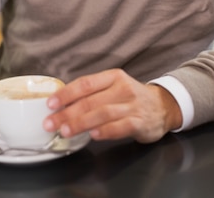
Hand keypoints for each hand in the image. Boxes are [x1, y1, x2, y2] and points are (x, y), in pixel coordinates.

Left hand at [44, 68, 182, 143]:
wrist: (163, 106)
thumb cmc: (131, 97)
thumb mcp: (114, 87)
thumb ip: (93, 93)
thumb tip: (63, 103)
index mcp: (113, 77)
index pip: (86, 83)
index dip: (67, 93)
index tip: (50, 103)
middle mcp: (122, 88)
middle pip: (91, 100)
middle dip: (68, 112)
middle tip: (51, 122)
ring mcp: (132, 105)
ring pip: (103, 113)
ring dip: (82, 122)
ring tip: (66, 130)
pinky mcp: (140, 122)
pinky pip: (121, 127)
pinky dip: (106, 131)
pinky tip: (93, 135)